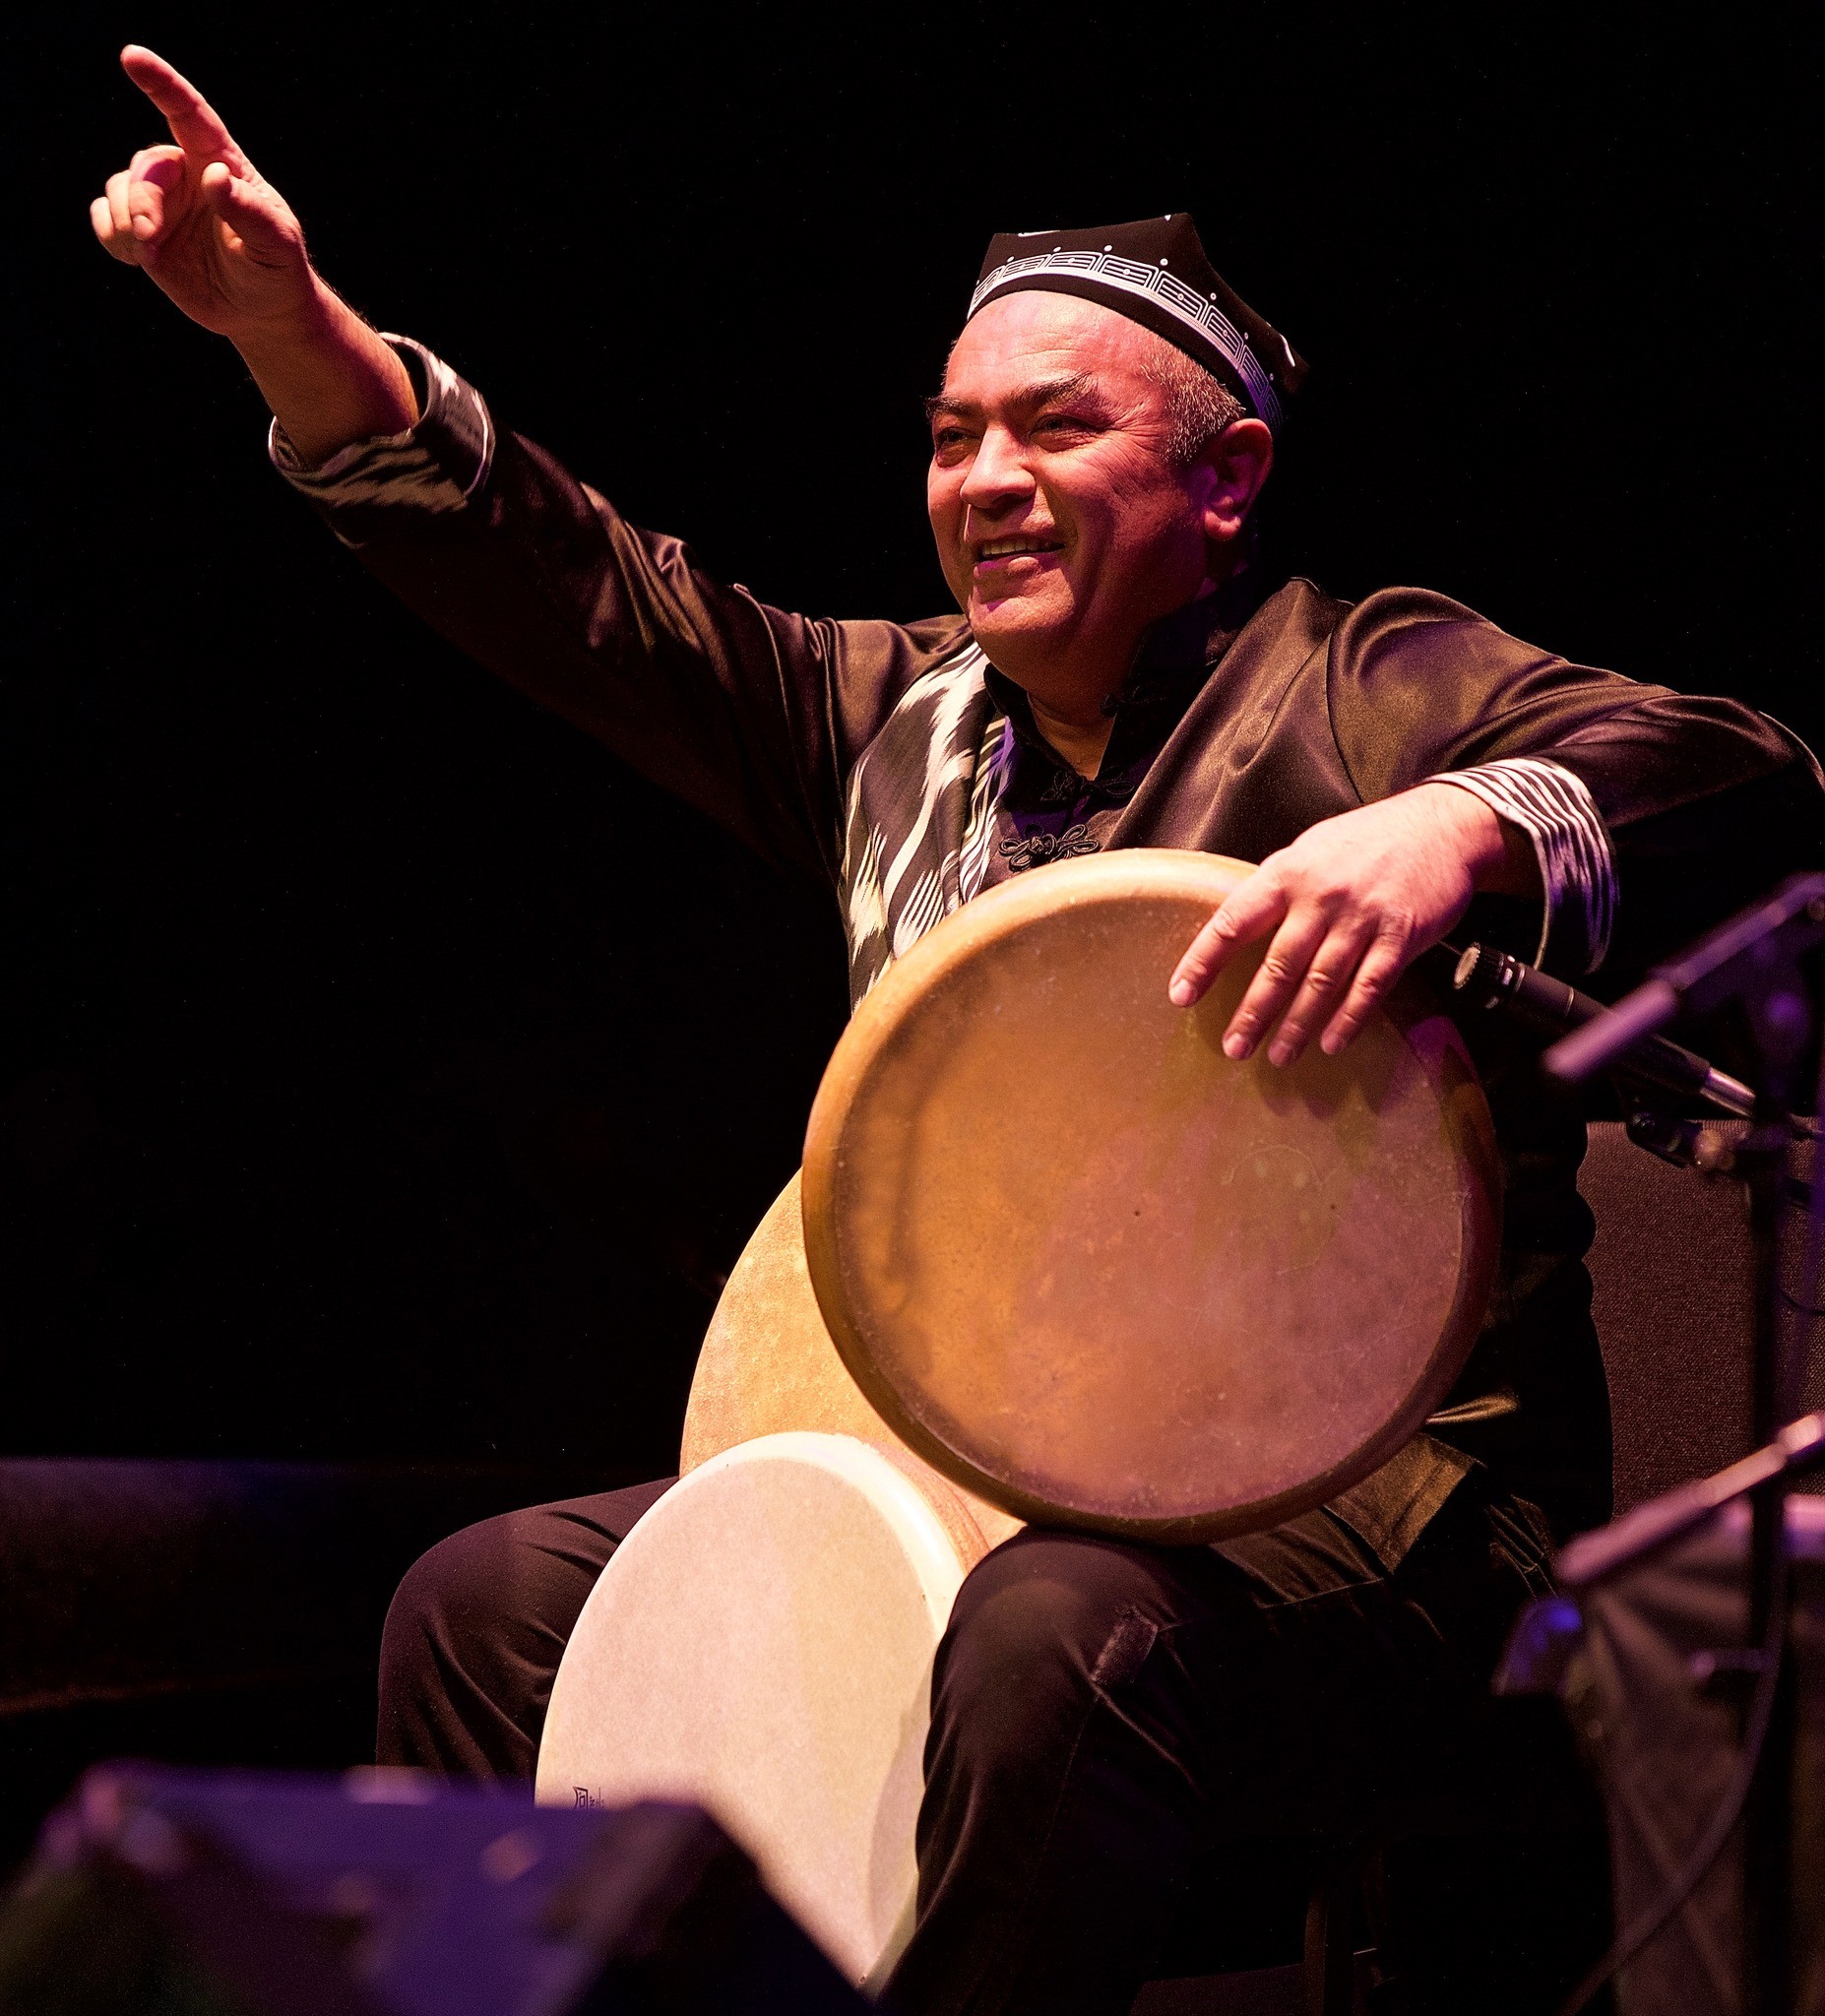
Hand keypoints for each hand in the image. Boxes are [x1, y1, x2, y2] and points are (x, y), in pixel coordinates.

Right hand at [90, 46, 311, 338]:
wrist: (261, 311)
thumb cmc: (276, 270)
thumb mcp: (274, 244)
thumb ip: (248, 211)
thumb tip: (215, 176)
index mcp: (220, 162)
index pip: (187, 113)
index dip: (160, 82)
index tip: (132, 57)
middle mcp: (186, 175)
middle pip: (145, 166)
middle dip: (141, 200)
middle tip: (150, 237)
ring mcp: (162, 202)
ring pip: (118, 189)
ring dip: (127, 222)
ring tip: (152, 255)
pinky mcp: (141, 232)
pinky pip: (104, 217)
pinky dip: (112, 237)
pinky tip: (139, 259)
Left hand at [1168, 784, 1527, 1064]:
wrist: (1442, 827)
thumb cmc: (1366, 841)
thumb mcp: (1310, 851)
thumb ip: (1277, 891)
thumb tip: (1238, 932)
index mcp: (1287, 873)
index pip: (1233, 922)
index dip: (1203, 962)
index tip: (1181, 996)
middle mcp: (1321, 896)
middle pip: (1277, 965)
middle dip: (1253, 1012)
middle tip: (1234, 1047)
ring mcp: (1362, 918)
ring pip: (1321, 983)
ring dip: (1297, 1026)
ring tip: (1278, 1056)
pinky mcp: (1401, 937)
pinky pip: (1369, 988)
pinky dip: (1348, 1020)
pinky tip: (1331, 1043)